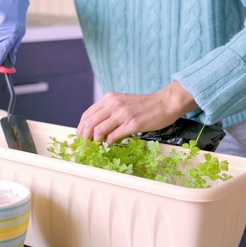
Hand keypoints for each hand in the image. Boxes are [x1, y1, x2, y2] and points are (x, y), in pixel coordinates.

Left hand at [76, 81, 198, 144]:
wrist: (165, 103)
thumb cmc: (144, 105)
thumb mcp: (122, 102)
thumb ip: (109, 111)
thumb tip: (95, 128)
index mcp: (109, 98)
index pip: (87, 115)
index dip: (80, 129)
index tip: (80, 139)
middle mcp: (113, 104)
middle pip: (89, 123)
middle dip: (84, 138)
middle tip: (85, 147)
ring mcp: (122, 114)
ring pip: (98, 130)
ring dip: (95, 142)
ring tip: (97, 147)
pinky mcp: (132, 123)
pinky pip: (113, 136)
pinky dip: (108, 143)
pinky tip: (110, 145)